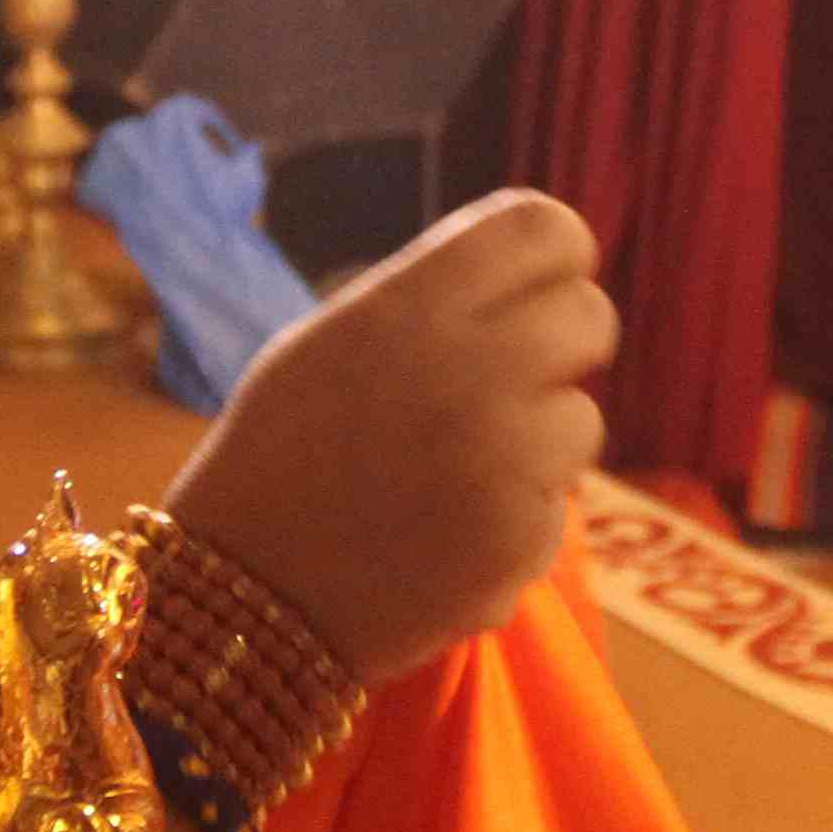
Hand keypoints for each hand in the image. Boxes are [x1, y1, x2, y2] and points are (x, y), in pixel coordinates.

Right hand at [163, 190, 612, 683]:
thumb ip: (431, 299)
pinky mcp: (523, 539)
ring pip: (584, 418)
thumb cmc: (279, 458)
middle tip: (515, 381)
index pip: (547, 230)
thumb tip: (533, 277)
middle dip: (563, 347)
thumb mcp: (331, 342)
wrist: (243, 601)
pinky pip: (556, 506)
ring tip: (451, 473)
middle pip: (590, 316)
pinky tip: (444, 535)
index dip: (558, 257)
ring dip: (538, 442)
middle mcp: (471, 370)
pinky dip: (514, 520)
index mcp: (414, 306)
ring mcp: (506, 458)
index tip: (542, 289)